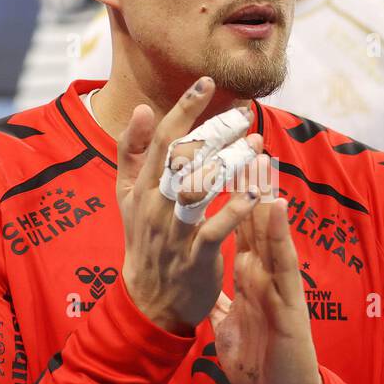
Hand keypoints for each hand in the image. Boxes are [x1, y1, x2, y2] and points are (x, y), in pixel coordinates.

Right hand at [116, 76, 262, 334]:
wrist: (148, 300)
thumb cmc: (145, 240)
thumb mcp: (127, 196)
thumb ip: (132, 152)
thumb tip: (142, 109)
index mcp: (140, 187)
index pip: (162, 139)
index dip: (184, 108)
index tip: (207, 83)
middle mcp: (154, 206)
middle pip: (183, 158)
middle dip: (215, 130)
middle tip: (244, 113)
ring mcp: (174, 232)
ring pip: (200, 189)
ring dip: (231, 163)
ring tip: (256, 142)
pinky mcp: (195, 258)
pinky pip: (214, 229)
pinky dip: (234, 209)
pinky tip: (256, 191)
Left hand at [209, 168, 321, 383]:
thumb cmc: (261, 361)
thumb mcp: (230, 327)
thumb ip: (222, 304)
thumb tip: (206, 291)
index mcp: (248, 276)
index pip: (234, 227)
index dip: (225, 196)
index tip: (213, 162)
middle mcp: (264, 271)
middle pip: (252, 218)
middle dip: (244, 180)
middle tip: (236, 139)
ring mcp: (278, 282)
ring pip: (270, 230)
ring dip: (265, 193)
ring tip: (259, 155)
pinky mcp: (289, 300)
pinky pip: (282, 263)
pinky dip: (280, 234)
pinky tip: (277, 207)